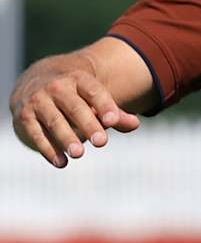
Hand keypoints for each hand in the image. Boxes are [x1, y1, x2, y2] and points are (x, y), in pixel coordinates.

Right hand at [10, 56, 140, 166]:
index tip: (113, 121)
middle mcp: (56, 87)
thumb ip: (115, 113)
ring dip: (66, 137)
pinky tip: (61, 163)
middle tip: (101, 142)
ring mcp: (38, 101)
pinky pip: (36, 133)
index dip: (104, 105)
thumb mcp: (95, 99)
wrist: (33, 83)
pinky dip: (48, 149)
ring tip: (79, 154)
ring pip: (54, 120)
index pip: (94, 91)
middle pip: (75, 106)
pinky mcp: (25, 116)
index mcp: (78, 79)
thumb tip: (135, 124)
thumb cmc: (75, 96)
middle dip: (88, 124)